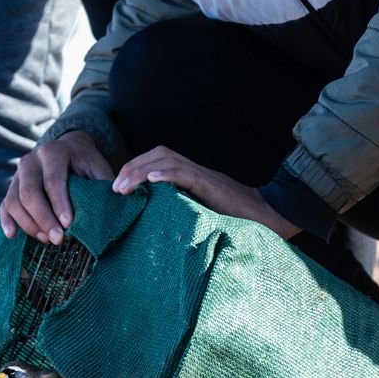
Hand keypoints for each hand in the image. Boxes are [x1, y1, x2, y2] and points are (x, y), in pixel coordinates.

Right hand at [0, 131, 114, 243]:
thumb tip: (113, 206)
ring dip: (28, 224)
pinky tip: (12, 236)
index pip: (53, 181)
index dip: (59, 205)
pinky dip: (7, 221)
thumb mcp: (97, 166)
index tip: (69, 226)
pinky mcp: (11, 187)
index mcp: (54, 152)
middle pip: (29, 193)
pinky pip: (5, 205)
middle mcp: (31, 160)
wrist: (67, 148)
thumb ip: (102, 184)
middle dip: (43, 219)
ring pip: (14, 201)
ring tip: (46, 240)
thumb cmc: (85, 162)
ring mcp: (18, 174)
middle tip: (57, 239)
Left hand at [113, 146, 301, 238]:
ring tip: (123, 187)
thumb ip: (176, 209)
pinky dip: (167, 174)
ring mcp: (202, 175)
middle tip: (113, 189)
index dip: (134, 169)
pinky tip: (152, 180)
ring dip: (141, 171)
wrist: (265, 216)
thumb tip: (150, 223)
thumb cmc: (230, 218)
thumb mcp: (196, 212)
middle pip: (156, 154)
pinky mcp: (211, 184)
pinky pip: (186, 173)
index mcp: (187, 175)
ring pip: (166, 160)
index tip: (116, 188)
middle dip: (131, 168)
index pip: (155, 160)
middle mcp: (192, 170)